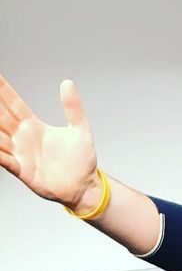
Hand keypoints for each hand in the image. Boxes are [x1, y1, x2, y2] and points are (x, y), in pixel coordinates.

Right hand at [0, 74, 101, 211]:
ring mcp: (20, 153)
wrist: (84, 187)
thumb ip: (73, 108)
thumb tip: (67, 83)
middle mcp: (22, 138)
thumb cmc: (82, 161)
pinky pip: (4, 160)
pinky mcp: (21, 170)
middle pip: (0, 116)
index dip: (2, 89)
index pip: (12, 103)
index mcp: (33, 126)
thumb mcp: (81, 130)